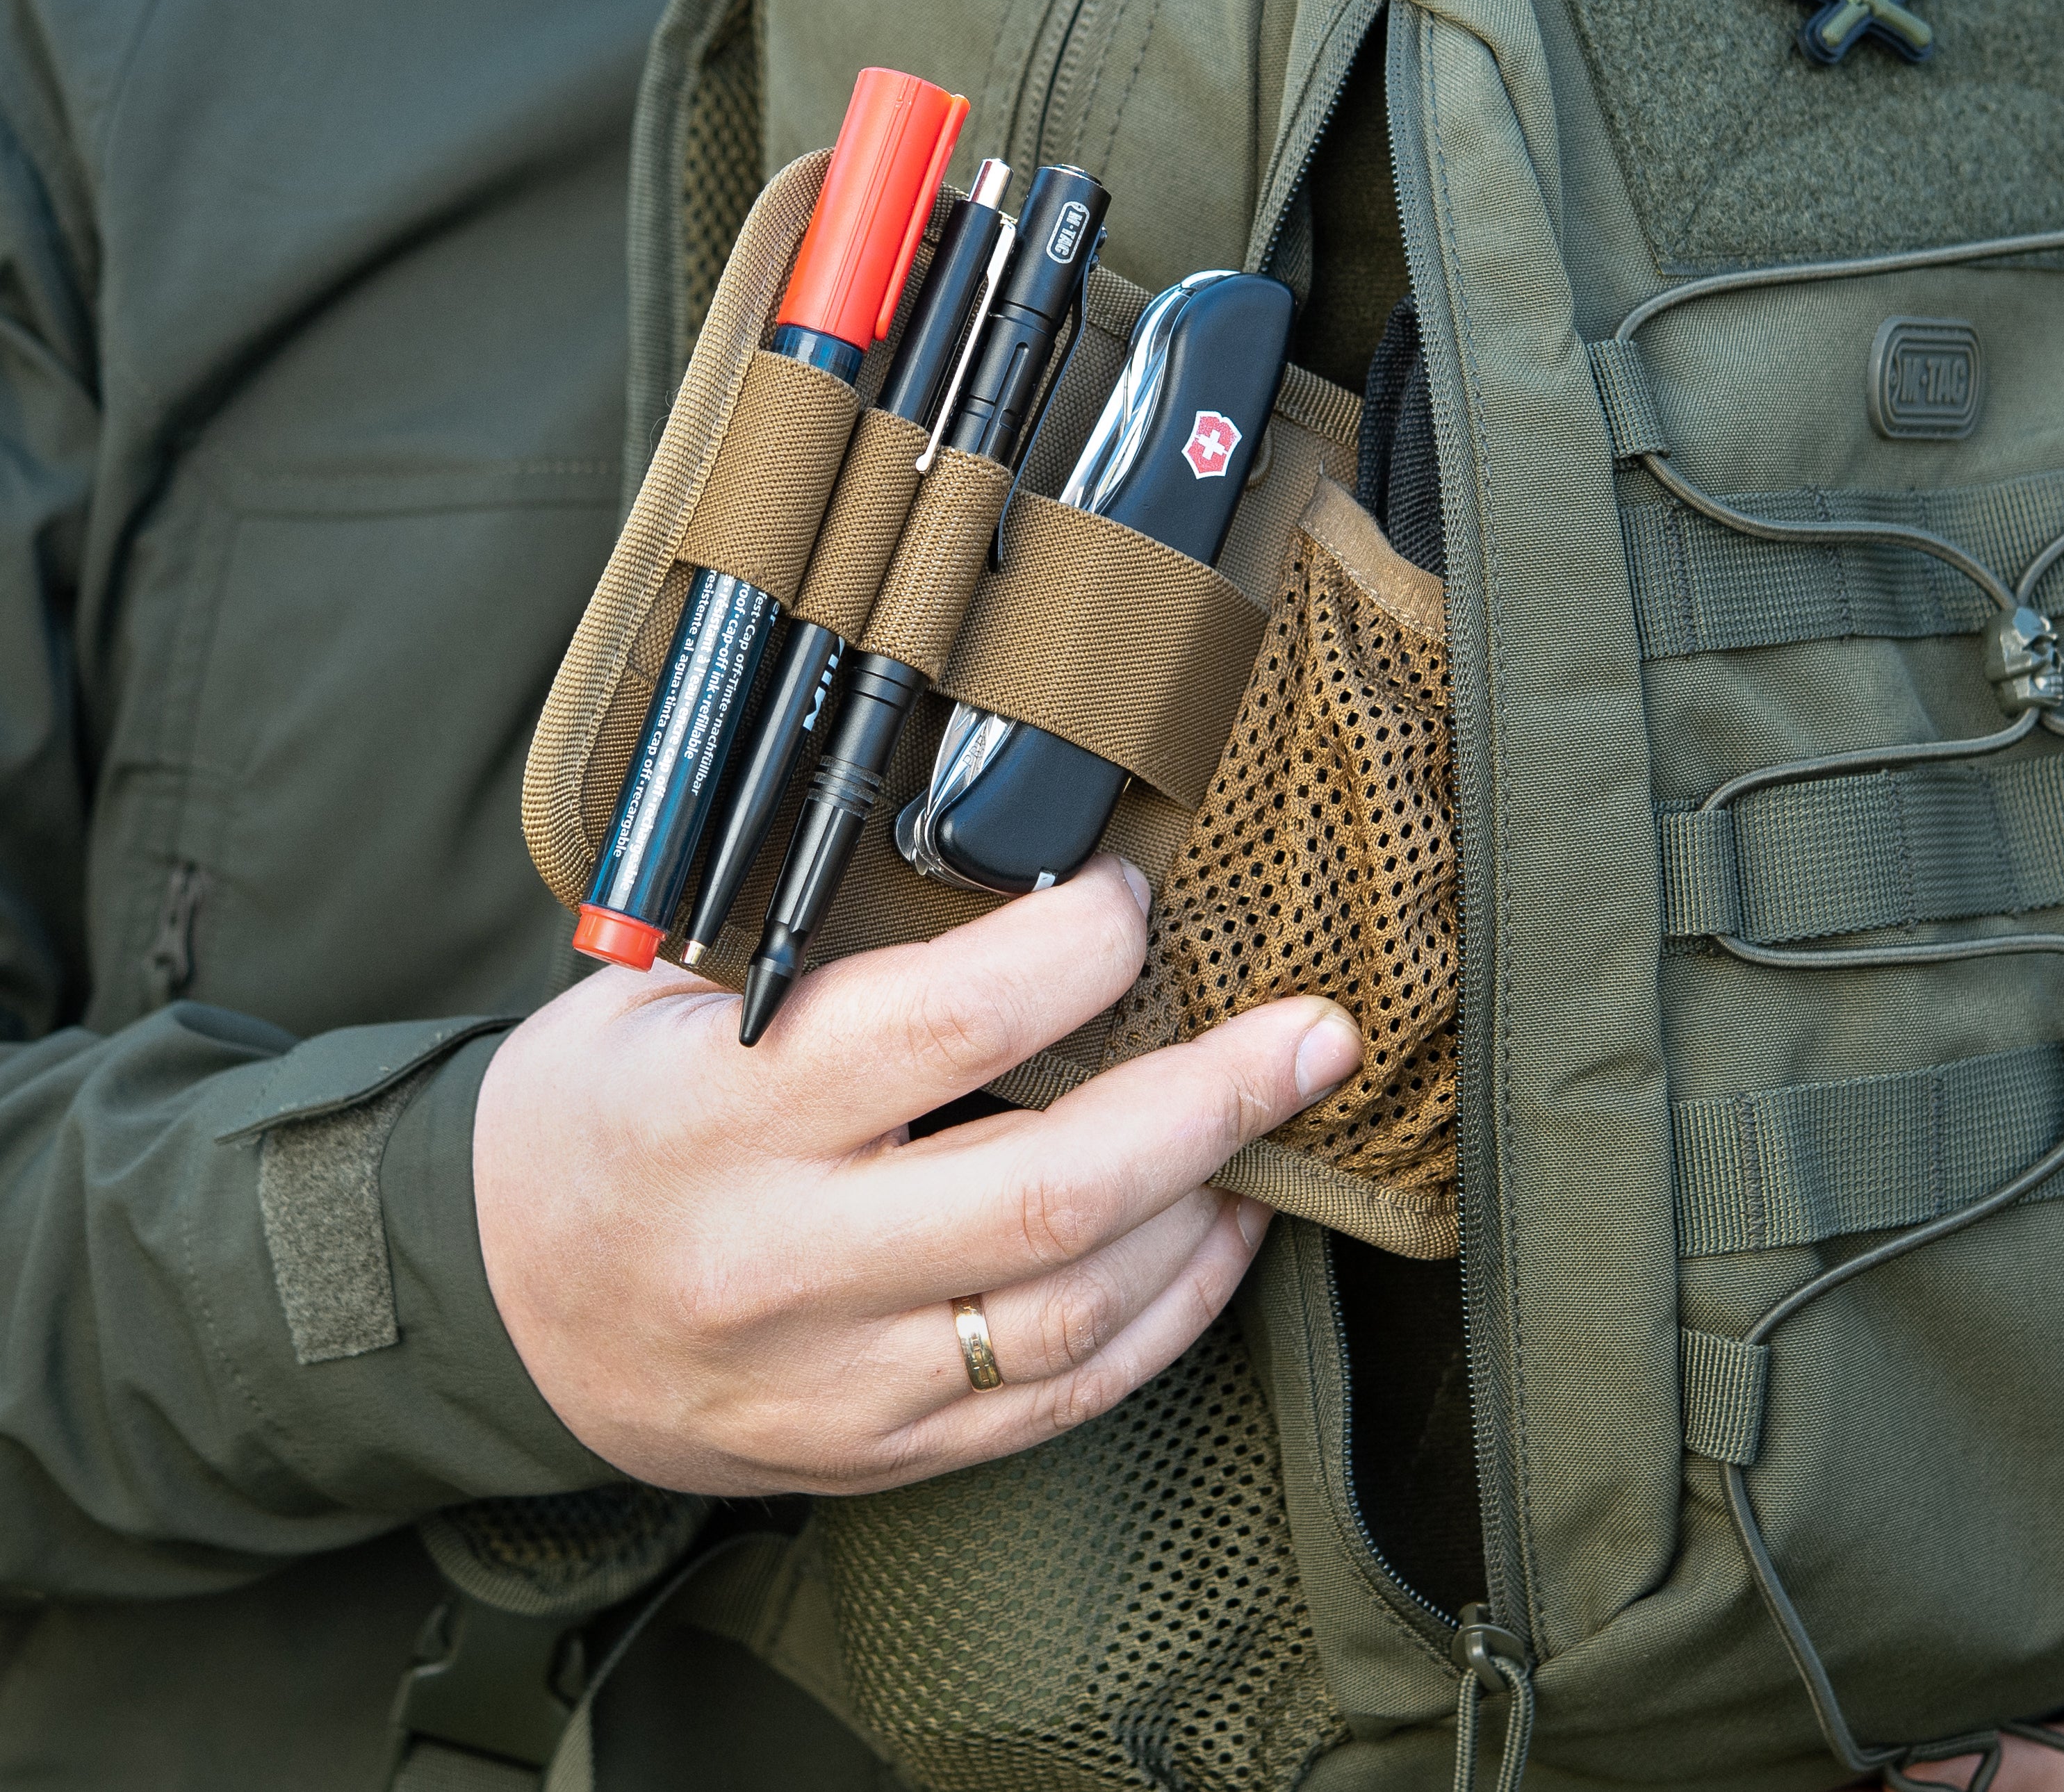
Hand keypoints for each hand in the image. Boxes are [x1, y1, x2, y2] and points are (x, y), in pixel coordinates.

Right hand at [472, 857, 1360, 1494]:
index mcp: (720, 1114)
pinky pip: (1054, 1398)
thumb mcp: (661, 995)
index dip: (1071, 953)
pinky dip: (1165, 1319)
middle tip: (1315, 1033)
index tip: (1129, 902)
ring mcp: (833, 1375)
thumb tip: (1009, 864)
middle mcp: (781, 1258)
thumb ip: (820, 947)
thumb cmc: (602, 1114)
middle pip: (1046, 1193)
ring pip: (1072, 1311)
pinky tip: (1220, 1238)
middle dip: (1211, 1103)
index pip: (941, 1028)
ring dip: (1208, 1210)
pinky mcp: (873, 1448)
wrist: (499, 1307)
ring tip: (1280, 1120)